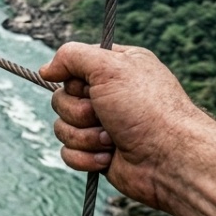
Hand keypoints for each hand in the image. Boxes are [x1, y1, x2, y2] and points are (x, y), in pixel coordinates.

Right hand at [39, 43, 203, 210]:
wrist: (169, 159)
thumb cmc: (147, 109)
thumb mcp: (109, 67)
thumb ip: (72, 56)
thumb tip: (46, 69)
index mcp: (116, 69)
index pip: (73, 66)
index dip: (75, 79)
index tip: (91, 86)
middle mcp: (108, 95)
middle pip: (61, 99)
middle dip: (79, 111)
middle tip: (103, 115)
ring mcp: (102, 126)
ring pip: (61, 127)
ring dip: (84, 136)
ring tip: (111, 139)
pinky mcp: (97, 153)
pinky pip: (68, 153)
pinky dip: (85, 157)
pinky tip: (109, 157)